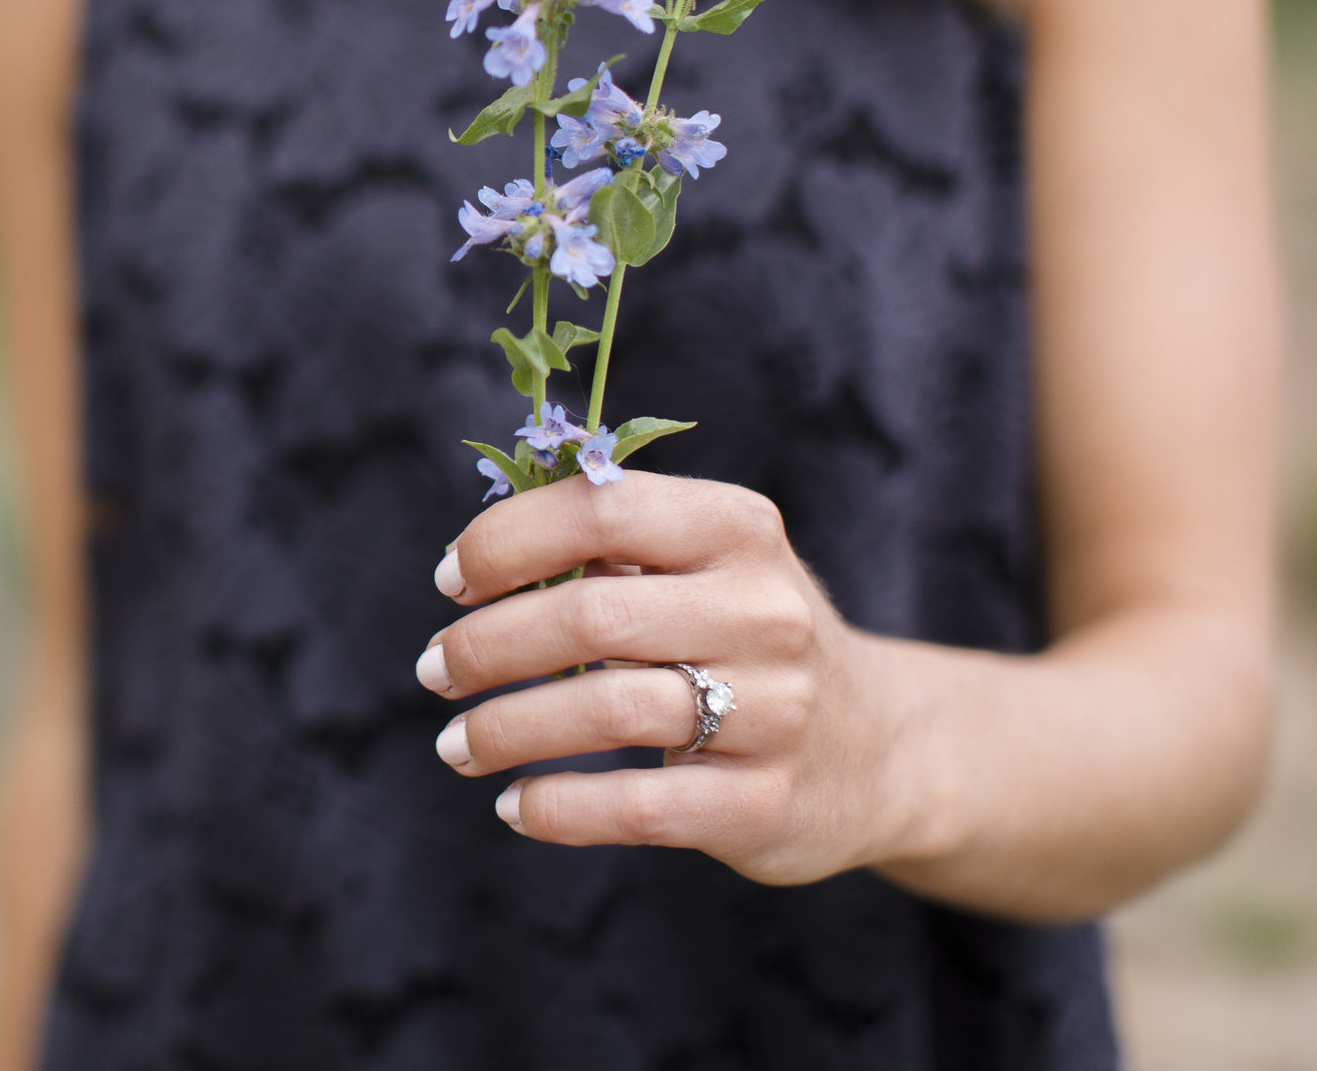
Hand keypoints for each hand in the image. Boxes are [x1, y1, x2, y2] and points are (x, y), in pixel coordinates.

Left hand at [415, 470, 923, 885]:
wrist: (881, 747)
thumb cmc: (746, 636)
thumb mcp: (704, 567)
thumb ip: (607, 547)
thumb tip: (474, 556)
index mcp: (738, 529)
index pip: (602, 508)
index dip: (506, 540)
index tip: (449, 580)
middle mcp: (766, 611)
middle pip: (592, 614)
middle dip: (487, 645)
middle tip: (434, 670)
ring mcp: (776, 711)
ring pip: (608, 711)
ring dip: (505, 728)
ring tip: (456, 742)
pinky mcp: (766, 804)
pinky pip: (639, 807)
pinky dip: (558, 807)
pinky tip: (513, 805)